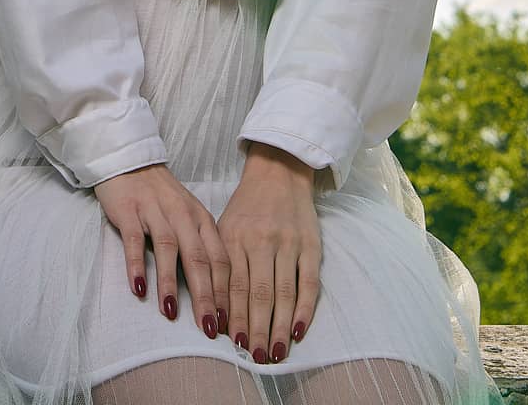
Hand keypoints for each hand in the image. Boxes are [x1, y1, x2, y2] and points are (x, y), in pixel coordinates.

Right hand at [93, 163, 230, 340]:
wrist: (130, 161)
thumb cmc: (161, 197)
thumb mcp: (188, 218)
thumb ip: (201, 248)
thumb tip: (215, 296)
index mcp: (201, 219)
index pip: (220, 259)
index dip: (225, 292)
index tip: (228, 323)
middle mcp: (183, 215)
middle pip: (198, 258)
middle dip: (205, 296)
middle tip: (208, 329)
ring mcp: (155, 210)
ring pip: (168, 248)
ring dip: (171, 282)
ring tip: (171, 312)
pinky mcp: (129, 210)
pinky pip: (134, 239)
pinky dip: (136, 263)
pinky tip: (138, 288)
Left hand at [216, 141, 321, 362]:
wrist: (279, 170)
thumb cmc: (248, 206)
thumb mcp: (225, 226)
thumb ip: (221, 264)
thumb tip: (216, 309)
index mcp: (235, 236)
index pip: (233, 284)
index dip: (234, 316)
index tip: (232, 343)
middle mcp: (261, 240)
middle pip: (258, 293)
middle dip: (256, 328)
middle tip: (256, 357)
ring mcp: (288, 243)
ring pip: (283, 292)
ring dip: (279, 326)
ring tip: (276, 352)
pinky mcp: (311, 244)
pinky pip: (309, 282)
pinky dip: (305, 308)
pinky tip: (299, 330)